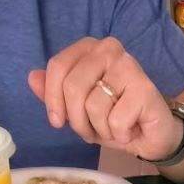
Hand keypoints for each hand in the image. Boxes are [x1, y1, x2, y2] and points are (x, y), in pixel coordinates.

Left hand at [29, 38, 181, 160]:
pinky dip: (119, 134)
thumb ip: (54, 93)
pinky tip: (130, 130)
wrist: (152, 135)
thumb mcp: (78, 108)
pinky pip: (114, 120)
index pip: (58, 67)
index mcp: (90, 48)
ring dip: (99, 130)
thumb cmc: (115, 119)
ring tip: (113, 130)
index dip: (52, 99)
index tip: (57, 122)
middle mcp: (109, 49)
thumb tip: (31, 78)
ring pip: (93, 105)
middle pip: (72, 87)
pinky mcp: (144, 88)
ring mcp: (128, 66)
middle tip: (91, 131)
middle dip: (77, 120)